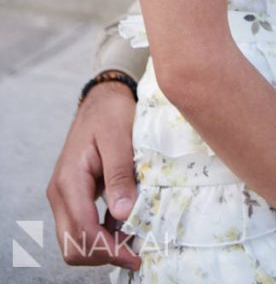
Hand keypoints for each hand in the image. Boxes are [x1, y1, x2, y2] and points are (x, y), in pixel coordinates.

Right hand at [46, 81, 139, 269]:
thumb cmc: (110, 113)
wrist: (102, 97)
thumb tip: (124, 214)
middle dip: (102, 254)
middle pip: (72, 243)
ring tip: (136, 240)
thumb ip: (120, 174)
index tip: (135, 255)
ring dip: (103, 246)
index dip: (108, 249)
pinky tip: (127, 225)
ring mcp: (65, 195)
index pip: (82, 230)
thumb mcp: (119, 138)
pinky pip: (83, 224)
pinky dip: (103, 233)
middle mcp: (61, 192)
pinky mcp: (75, 194)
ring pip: (76, 238)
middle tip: (136, 252)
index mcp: (69, 180)